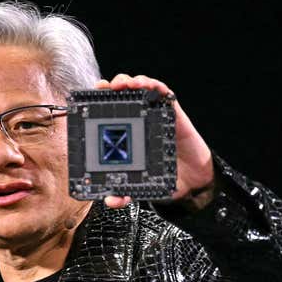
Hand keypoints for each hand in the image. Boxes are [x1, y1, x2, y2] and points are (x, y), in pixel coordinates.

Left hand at [96, 74, 214, 208]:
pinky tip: (147, 85)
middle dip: (111, 86)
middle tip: (105, 87)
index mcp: (127, 133)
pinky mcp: (173, 113)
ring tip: (124, 84)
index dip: (99, 102)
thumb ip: (125, 195)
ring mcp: (156, 114)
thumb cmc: (164, 178)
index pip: (109, 111)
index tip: (89, 97)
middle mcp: (140, 120)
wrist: (192, 183)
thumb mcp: (140, 187)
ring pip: (141, 88)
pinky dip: (155, 85)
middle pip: (122, 95)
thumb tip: (110, 201)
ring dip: (131, 81)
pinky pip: (164, 93)